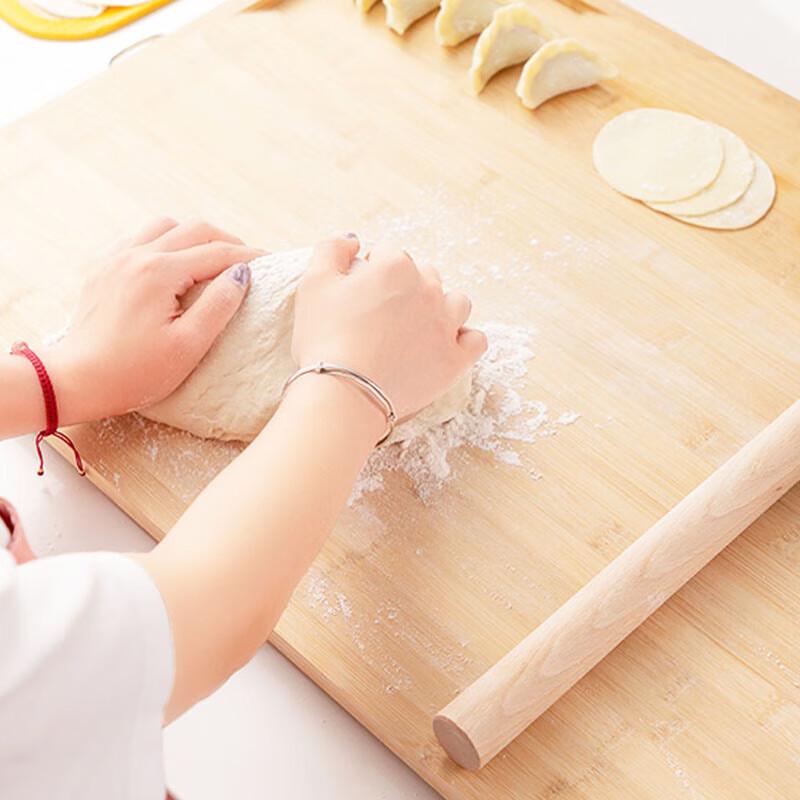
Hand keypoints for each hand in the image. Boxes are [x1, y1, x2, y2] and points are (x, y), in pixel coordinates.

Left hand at [48, 218, 264, 424]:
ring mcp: (116, 258)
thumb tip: (241, 274)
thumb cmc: (135, 371)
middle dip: (227, 241)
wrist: (75, 380)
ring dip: (194, 237)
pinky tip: (173, 264)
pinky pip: (140, 238)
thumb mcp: (188, 345)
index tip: (272, 263)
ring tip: (211, 260)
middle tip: (247, 262)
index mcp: (159, 272)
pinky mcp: (103, 268)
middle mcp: (136, 254)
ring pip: (165, 226)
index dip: (250, 256)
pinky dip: (165, 242)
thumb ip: (219, 305)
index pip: (218, 253)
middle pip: (195, 229)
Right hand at [292, 236, 485, 420]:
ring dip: (440, 308)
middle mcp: (428, 289)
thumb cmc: (324, 339)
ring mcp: (445, 325)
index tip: (358, 295)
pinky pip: (475, 340)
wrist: (343, 394)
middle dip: (405, 288)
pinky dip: (463, 340)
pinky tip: (443, 346)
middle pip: (424, 275)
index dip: (371, 272)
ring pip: (457, 303)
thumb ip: (332, 250)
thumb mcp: (313, 284)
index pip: (388, 254)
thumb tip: (354, 240)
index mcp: (395, 266)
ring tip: (416, 329)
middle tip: (381, 316)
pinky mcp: (454, 359)